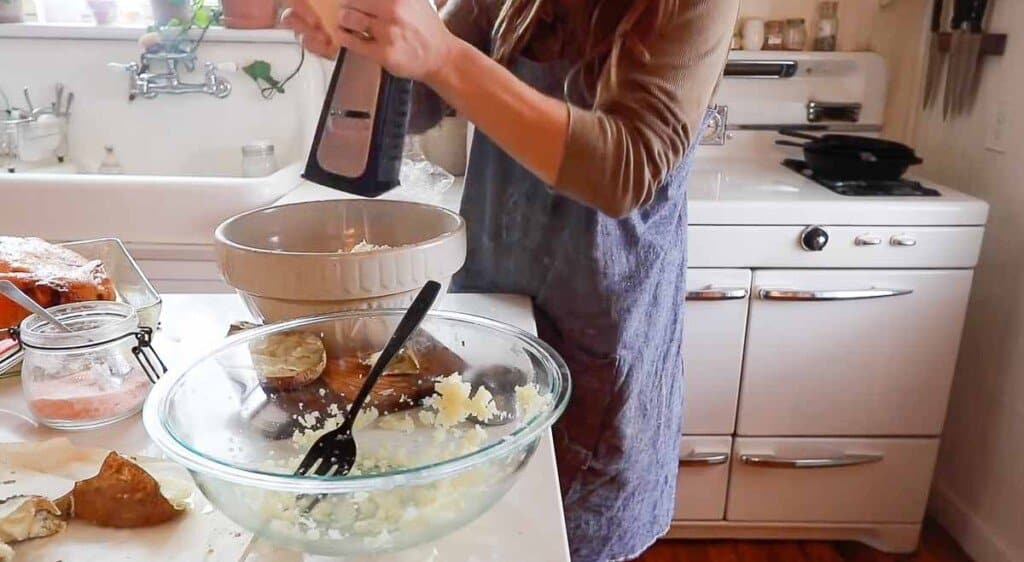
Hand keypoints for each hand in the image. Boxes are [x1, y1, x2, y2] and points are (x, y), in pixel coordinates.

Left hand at [287, 0, 457, 84]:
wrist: (440, 56)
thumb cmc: (424, 28)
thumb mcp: (413, 0)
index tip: (353, 2)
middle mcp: (394, 9)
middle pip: (352, 0)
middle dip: (346, 5)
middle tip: (347, 9)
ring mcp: (388, 32)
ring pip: (349, 17)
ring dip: (343, 19)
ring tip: (345, 21)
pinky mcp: (383, 52)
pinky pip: (351, 41)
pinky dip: (343, 37)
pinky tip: (345, 35)